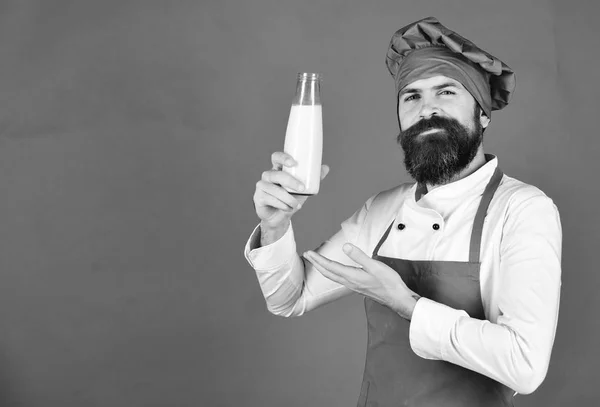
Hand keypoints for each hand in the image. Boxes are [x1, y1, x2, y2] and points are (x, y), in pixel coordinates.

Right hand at [253, 151, 329, 229]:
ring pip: (273, 189)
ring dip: (287, 198)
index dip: (283, 158)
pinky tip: (287, 208)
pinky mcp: (258, 197)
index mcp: (278, 169)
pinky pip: (269, 198)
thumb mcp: (303, 189)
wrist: (280, 217)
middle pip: (276, 174)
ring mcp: (261, 186)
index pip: (276, 157)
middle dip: (290, 181)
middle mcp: (268, 176)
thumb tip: (325, 167)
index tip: (294, 163)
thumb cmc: (291, 199)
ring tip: (296, 205)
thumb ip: (313, 179)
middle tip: (302, 189)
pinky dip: (280, 204)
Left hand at [303, 243, 419, 319]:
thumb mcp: (375, 266)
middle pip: (328, 272)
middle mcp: (349, 282)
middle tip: (307, 255)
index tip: (308, 253)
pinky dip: (331, 272)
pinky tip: (333, 270)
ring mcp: (353, 285)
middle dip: (316, 263)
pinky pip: (339, 279)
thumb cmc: (388, 282)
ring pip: (332, 276)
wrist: (397, 298)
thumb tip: (345, 247)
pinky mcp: (358, 286)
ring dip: (323, 268)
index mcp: (352, 276)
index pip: (330, 266)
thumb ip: (359, 256)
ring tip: (316, 261)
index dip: (318, 259)